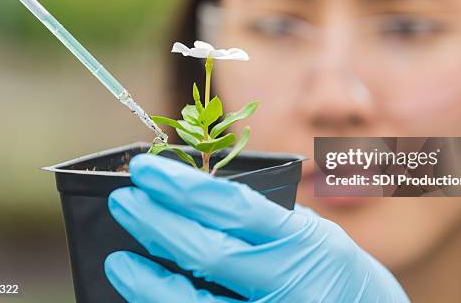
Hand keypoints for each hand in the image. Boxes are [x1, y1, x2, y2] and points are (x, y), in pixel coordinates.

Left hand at [105, 154, 408, 301]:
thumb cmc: (341, 275)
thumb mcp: (314, 235)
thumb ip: (264, 220)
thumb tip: (198, 198)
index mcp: (304, 241)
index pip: (233, 206)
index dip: (182, 186)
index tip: (146, 170)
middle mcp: (290, 283)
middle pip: (207, 252)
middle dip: (156, 223)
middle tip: (124, 201)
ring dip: (149, 282)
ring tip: (120, 260)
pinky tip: (148, 297)